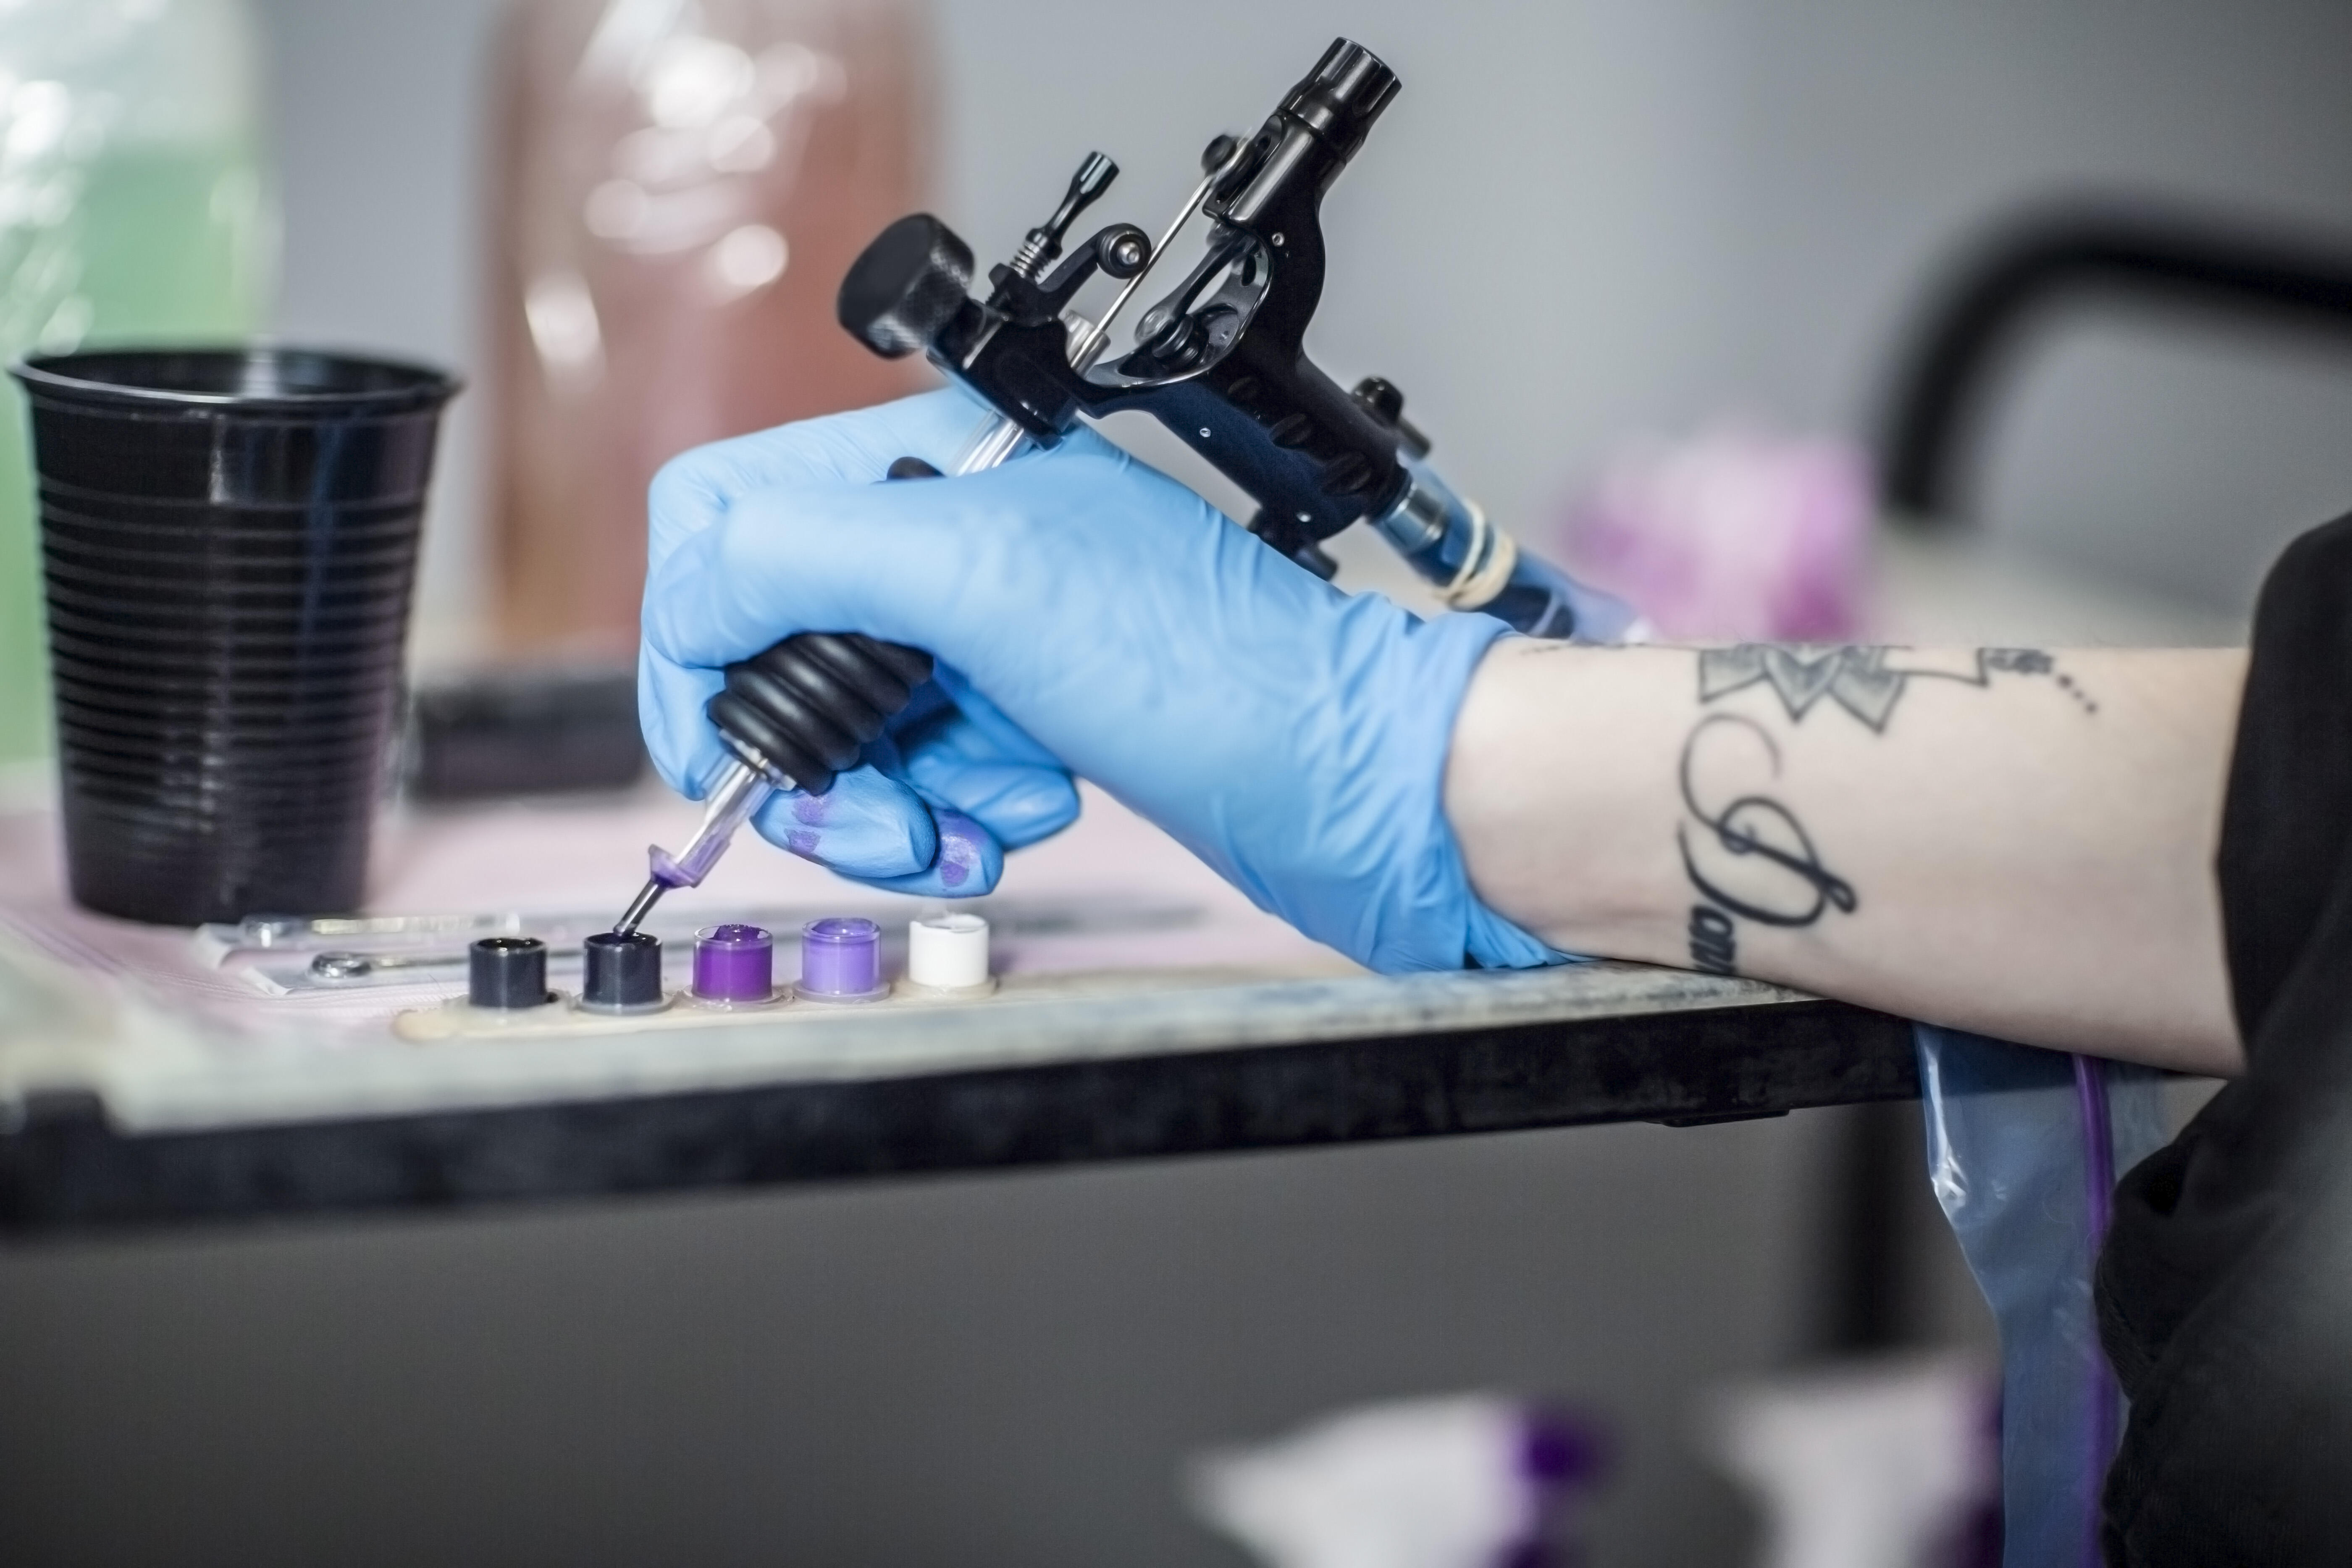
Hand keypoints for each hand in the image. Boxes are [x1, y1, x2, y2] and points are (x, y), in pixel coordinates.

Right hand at [640, 389, 1552, 969]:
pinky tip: (1024, 814)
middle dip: (814, 756)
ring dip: (893, 801)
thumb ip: (808, 554)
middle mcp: (953, 545)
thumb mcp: (983, 577)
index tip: (725, 748)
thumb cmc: (1218, 673)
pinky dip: (955, 816)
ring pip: (852, 731)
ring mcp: (992, 636)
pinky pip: (927, 776)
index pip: (727, 526)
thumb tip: (688, 588)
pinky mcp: (1029, 715)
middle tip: (878, 814)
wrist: (1357, 784)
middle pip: (779, 649)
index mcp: (928, 474)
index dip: (700, 643)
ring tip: (982, 820)